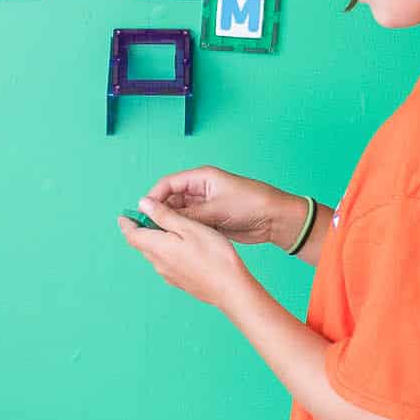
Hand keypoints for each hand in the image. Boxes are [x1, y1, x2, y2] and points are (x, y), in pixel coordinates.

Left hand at [118, 196, 250, 310]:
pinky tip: (181, 246)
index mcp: (157, 247)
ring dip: (155, 240)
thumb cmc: (213, 255)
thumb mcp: (189, 227)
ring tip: (166, 228)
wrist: (230, 288)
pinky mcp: (179, 281)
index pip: (132, 234)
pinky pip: (166, 262)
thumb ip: (163, 215)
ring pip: (154, 253)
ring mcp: (168, 275)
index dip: (127, 223)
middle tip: (146, 216)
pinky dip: (167, 250)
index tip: (124, 215)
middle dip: (141, 229)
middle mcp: (158, 263)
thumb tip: (143, 204)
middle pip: (142, 244)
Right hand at [140, 165, 298, 250]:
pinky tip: (177, 242)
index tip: (144, 213)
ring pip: (179, 215)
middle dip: (160, 214)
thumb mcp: (215, 209)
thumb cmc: (250, 204)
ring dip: (172, 224)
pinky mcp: (211, 220)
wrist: (275, 219)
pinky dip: (184, 232)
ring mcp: (205, 206)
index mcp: (201, 178)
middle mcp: (200, 190)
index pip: (168, 184)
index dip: (153, 197)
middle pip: (171, 200)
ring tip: (162, 238)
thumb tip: (157, 213)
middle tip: (150, 230)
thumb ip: (185, 213)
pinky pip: (191, 225)